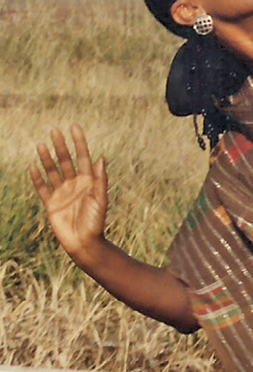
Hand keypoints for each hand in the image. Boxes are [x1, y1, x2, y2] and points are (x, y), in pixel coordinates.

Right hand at [30, 125, 107, 261]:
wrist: (85, 244)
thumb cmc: (96, 223)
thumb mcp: (100, 200)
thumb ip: (100, 180)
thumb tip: (101, 158)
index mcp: (89, 182)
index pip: (83, 158)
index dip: (79, 143)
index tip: (74, 127)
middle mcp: (74, 185)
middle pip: (66, 161)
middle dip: (61, 147)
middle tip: (55, 131)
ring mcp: (62, 193)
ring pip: (52, 171)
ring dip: (47, 159)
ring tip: (41, 145)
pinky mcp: (51, 204)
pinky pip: (42, 188)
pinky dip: (37, 178)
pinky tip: (33, 166)